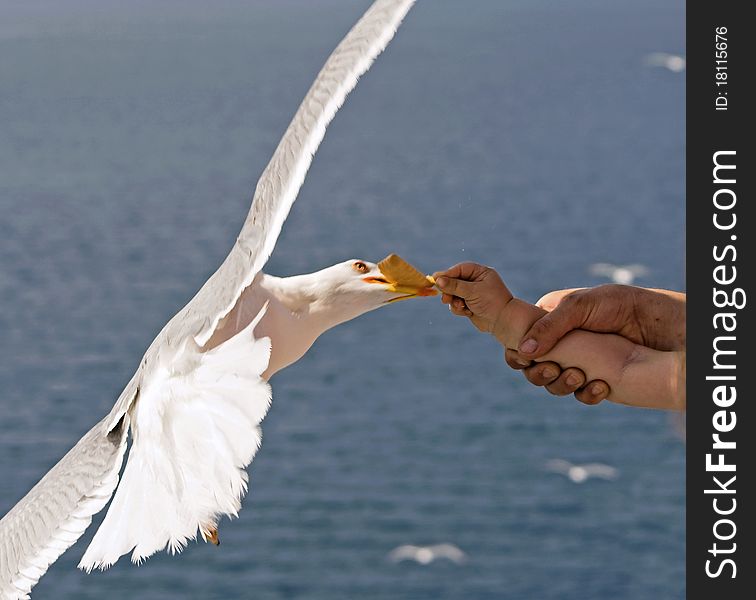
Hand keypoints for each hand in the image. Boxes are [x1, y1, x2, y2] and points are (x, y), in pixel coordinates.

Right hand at [433, 262, 512, 334]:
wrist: (503, 322)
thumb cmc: (491, 302)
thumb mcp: (473, 291)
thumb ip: (454, 286)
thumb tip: (437, 280)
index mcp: (481, 273)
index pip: (460, 269)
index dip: (448, 274)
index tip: (435, 278)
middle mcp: (476, 282)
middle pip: (455, 281)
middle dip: (449, 290)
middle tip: (444, 297)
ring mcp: (472, 294)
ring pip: (453, 294)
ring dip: (454, 301)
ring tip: (459, 306)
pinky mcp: (469, 305)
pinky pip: (456, 304)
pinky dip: (458, 309)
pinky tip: (467, 312)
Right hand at [506, 284, 685, 404]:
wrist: (660, 324)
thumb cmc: (619, 304)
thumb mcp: (580, 305)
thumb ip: (549, 326)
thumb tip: (522, 351)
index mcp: (549, 321)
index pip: (520, 341)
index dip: (518, 353)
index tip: (522, 359)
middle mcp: (561, 344)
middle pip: (533, 368)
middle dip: (539, 372)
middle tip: (554, 368)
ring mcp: (578, 362)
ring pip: (553, 384)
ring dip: (561, 384)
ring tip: (578, 375)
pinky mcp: (596, 380)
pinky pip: (581, 395)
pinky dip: (587, 393)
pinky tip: (600, 385)